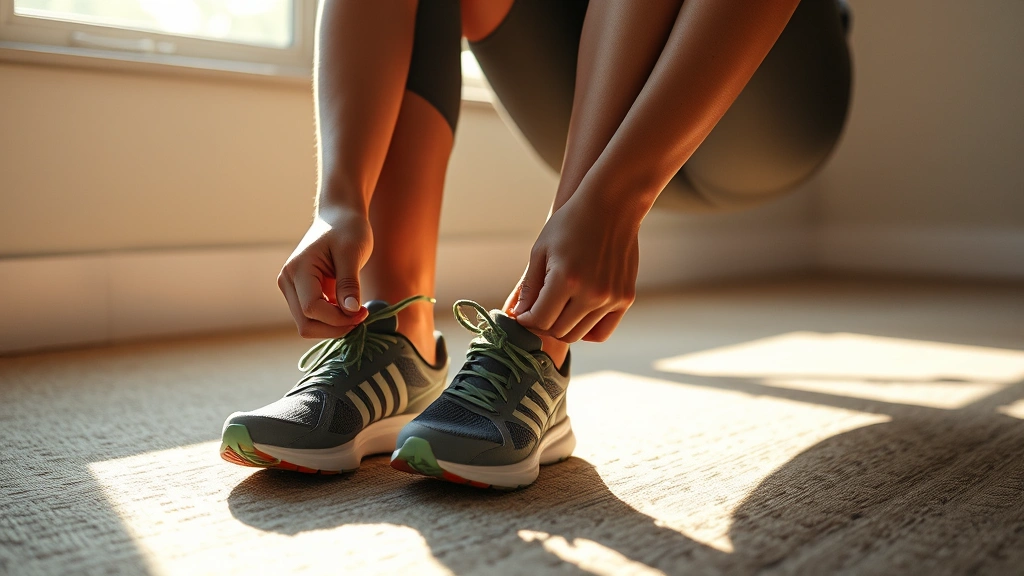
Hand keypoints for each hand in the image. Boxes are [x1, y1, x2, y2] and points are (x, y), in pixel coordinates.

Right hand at [278, 210, 371, 337]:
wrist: (339, 217)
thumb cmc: (347, 229)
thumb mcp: (353, 253)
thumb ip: (349, 283)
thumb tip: (351, 311)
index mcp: (297, 270)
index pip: (312, 308)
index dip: (338, 318)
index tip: (363, 312)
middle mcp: (288, 282)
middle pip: (306, 324)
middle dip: (335, 327)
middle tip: (362, 316)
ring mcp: (292, 290)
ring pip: (308, 325)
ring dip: (334, 325)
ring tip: (357, 312)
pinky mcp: (302, 294)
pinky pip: (314, 318)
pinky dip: (333, 320)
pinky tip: (350, 308)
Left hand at [511, 195, 638, 342]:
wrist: (612, 205)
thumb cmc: (571, 223)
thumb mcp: (541, 250)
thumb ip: (529, 287)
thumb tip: (518, 315)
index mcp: (565, 279)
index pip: (539, 320)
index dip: (526, 320)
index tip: (523, 314)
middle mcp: (590, 293)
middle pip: (558, 332)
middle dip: (542, 325)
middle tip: (538, 312)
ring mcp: (611, 298)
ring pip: (578, 335)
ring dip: (562, 328)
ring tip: (556, 312)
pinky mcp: (625, 299)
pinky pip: (602, 332)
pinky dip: (586, 330)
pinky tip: (576, 316)